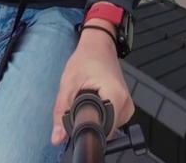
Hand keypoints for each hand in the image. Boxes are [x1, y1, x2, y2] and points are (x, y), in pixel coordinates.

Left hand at [50, 23, 133, 145]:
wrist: (98, 46)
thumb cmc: (86, 60)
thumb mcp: (68, 85)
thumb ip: (62, 112)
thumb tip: (57, 138)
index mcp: (115, 97)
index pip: (103, 131)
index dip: (85, 132)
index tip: (74, 125)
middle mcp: (126, 105)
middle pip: (105, 131)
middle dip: (87, 123)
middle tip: (77, 106)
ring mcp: (128, 107)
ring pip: (108, 128)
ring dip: (93, 120)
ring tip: (84, 100)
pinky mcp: (125, 107)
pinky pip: (111, 122)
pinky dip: (100, 116)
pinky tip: (92, 103)